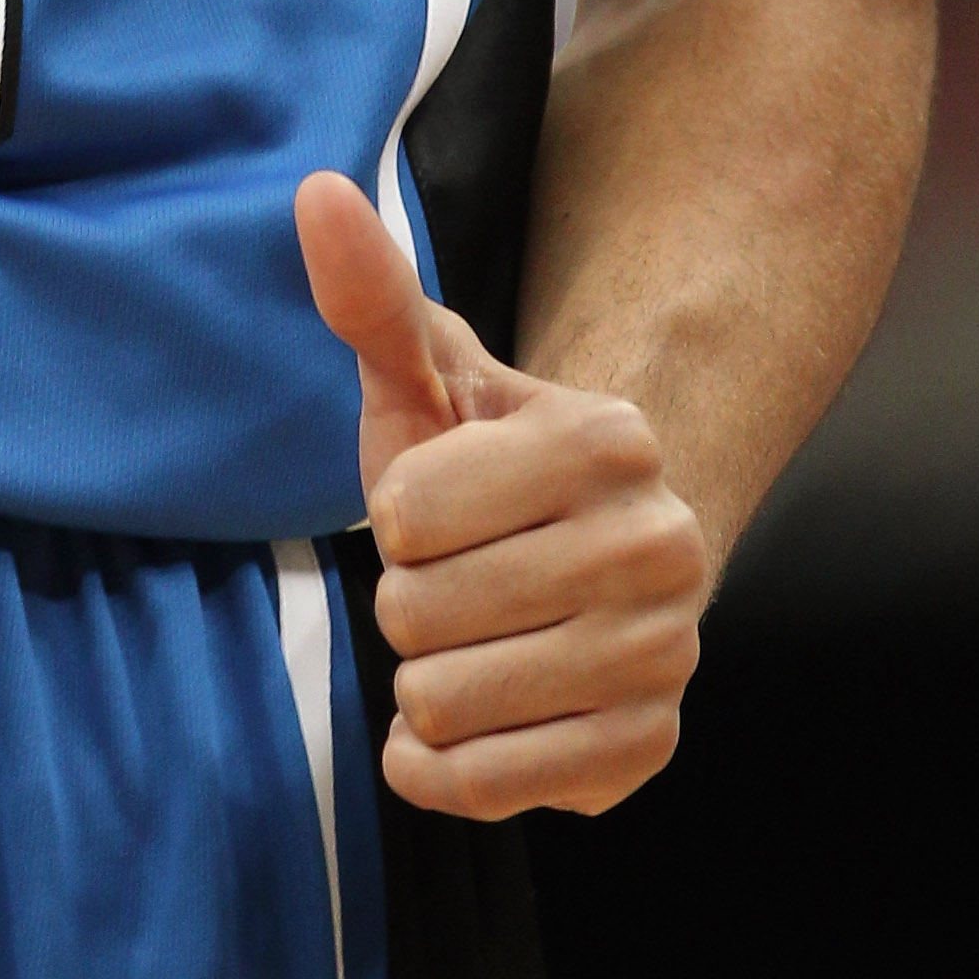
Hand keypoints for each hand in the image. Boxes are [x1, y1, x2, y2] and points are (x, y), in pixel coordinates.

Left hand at [294, 168, 706, 819]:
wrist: (588, 560)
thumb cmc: (480, 464)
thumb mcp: (425, 378)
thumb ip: (372, 296)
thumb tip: (316, 191)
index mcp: (607, 439)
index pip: (410, 511)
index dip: (397, 516)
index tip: (440, 507)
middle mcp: (658, 546)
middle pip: (420, 616)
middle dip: (409, 605)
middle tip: (458, 581)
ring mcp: (662, 657)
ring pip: (443, 705)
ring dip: (424, 684)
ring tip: (472, 641)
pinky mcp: (646, 753)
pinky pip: (484, 786)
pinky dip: (445, 765)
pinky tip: (474, 720)